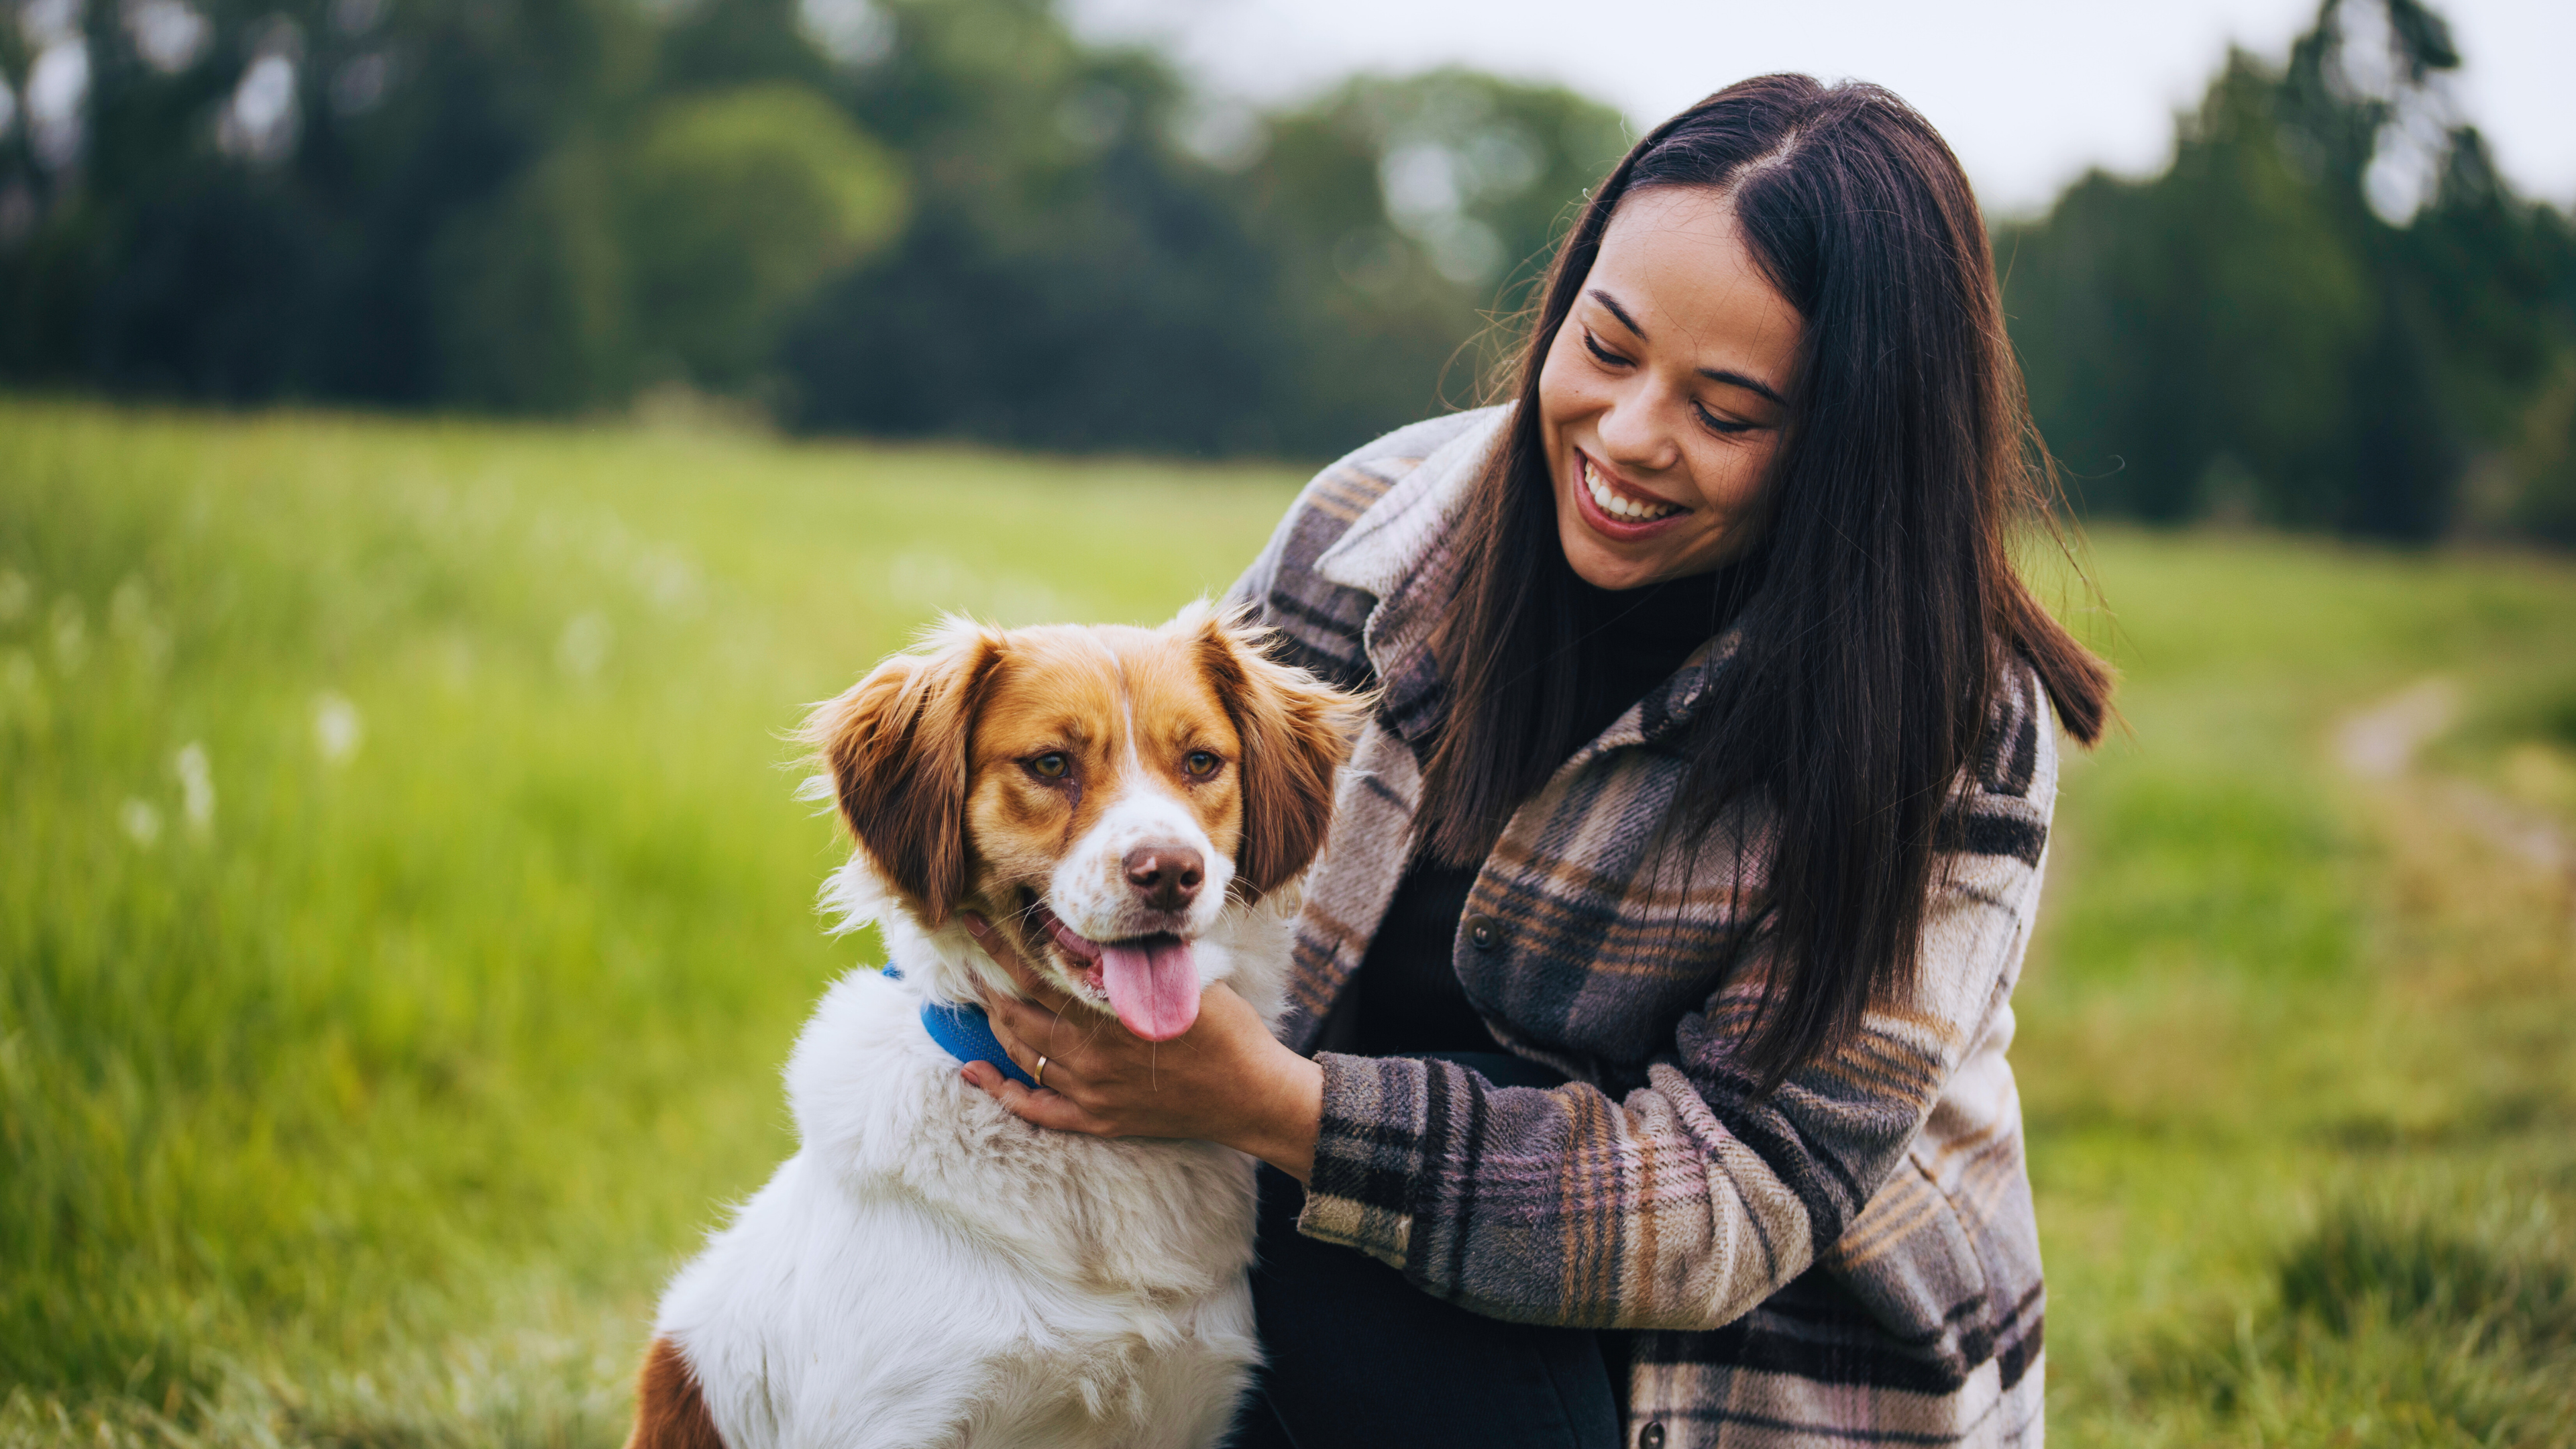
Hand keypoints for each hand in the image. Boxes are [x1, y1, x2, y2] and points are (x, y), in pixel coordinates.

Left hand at [959, 913, 1321, 1182]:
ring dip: (997, 1025)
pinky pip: (1036, 1109)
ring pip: (1023, 1055)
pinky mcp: (1098, 1120)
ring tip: (982, 998)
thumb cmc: (1228, 1030)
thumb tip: (1098, 928)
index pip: (1037, 975)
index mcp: (1111, 1015)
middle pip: (1019, 1016)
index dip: (1000, 948)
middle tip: (970, 959)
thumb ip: (1139, 957)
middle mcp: (1092, 1056)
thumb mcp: (1187, 979)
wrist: (1251, 1096)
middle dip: (988, 984)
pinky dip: (1002, 1091)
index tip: (974, 923)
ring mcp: (1092, 1092)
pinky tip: (975, 1072)